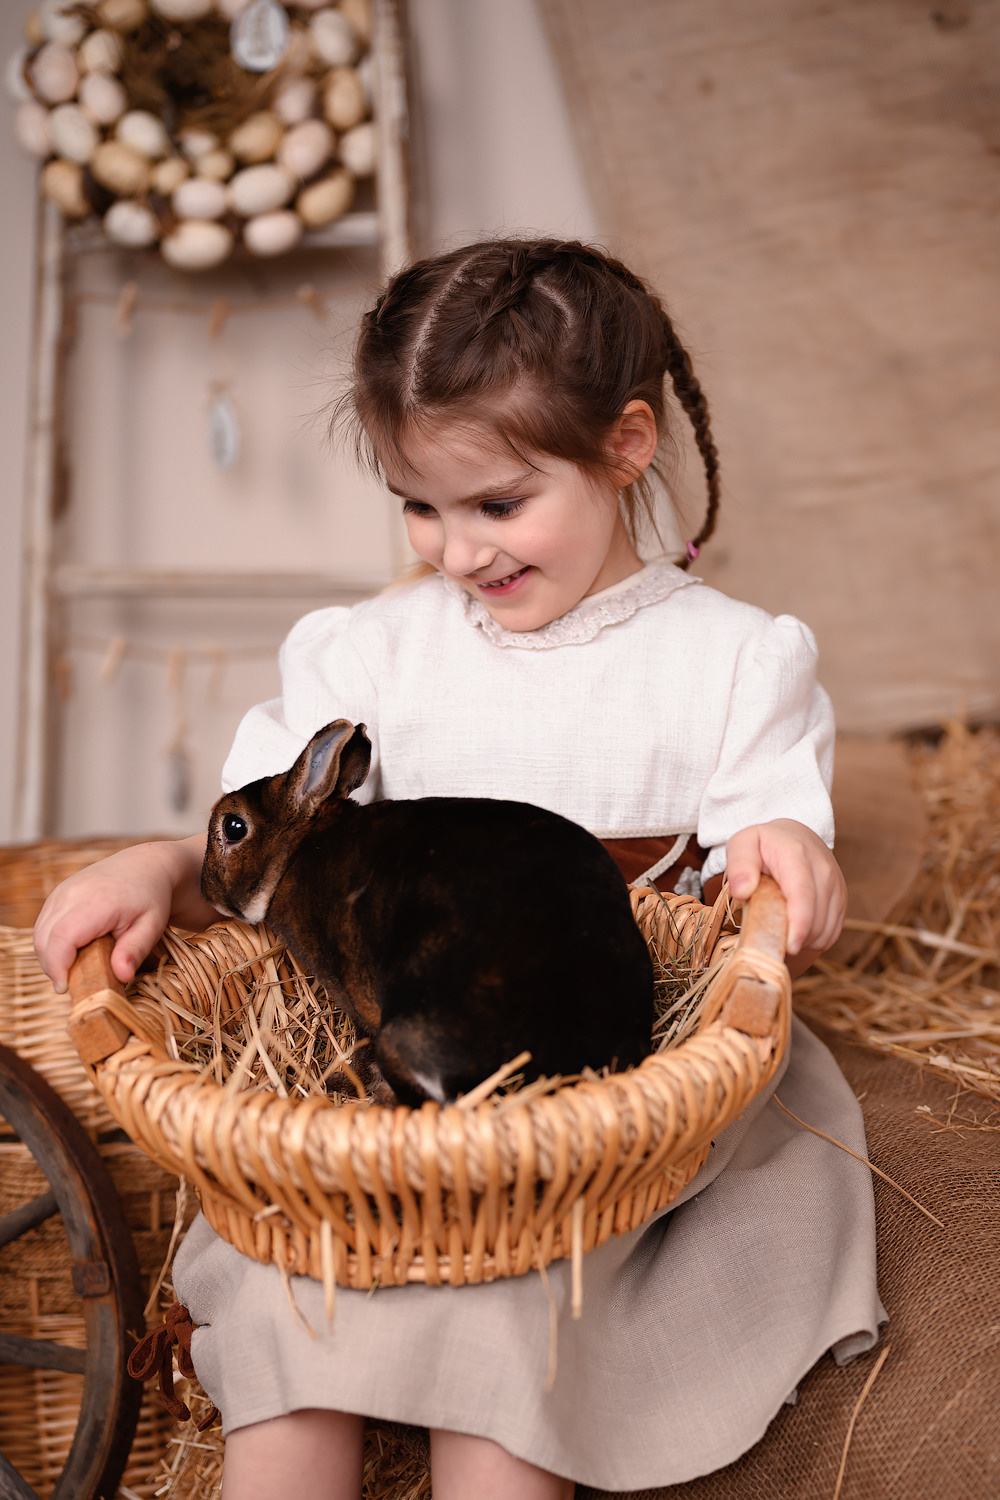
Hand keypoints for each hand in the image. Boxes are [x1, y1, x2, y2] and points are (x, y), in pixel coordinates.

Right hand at [33, 835, 211, 992]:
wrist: (145, 865)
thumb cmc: (151, 897)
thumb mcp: (152, 925)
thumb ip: (135, 951)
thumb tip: (122, 977)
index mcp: (97, 902)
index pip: (62, 938)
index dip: (57, 966)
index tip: (65, 988)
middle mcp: (72, 893)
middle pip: (44, 939)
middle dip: (53, 967)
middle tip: (75, 984)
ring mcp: (61, 891)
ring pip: (39, 933)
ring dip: (50, 957)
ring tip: (75, 969)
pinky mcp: (57, 894)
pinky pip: (43, 924)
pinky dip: (51, 943)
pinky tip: (72, 953)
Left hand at [724, 819, 846, 958]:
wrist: (795, 836)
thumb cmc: (763, 844)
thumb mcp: (742, 844)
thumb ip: (739, 865)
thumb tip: (742, 891)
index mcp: (796, 854)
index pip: (803, 894)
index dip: (800, 924)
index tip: (790, 947)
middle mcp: (823, 868)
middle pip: (816, 917)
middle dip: (796, 938)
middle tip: (770, 939)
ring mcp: (837, 883)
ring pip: (826, 929)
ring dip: (804, 940)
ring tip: (780, 931)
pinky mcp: (842, 897)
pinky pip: (833, 931)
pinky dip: (815, 939)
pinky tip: (796, 931)